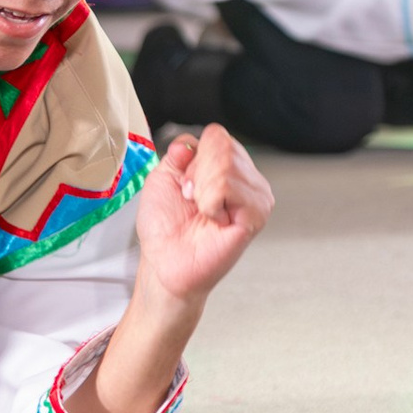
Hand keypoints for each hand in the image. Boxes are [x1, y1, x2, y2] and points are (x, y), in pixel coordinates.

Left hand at [68, 127, 274, 412]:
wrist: (162, 275)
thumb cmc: (159, 239)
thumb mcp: (160, 188)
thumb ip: (174, 158)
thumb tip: (181, 139)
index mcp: (223, 177)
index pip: (212, 137)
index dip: (189, 155)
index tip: (178, 188)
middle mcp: (244, 187)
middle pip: (220, 142)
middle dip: (193, 170)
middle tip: (186, 205)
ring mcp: (253, 203)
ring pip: (227, 160)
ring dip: (200, 184)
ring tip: (197, 213)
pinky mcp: (253, 220)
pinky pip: (237, 185)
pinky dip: (213, 194)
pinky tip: (207, 215)